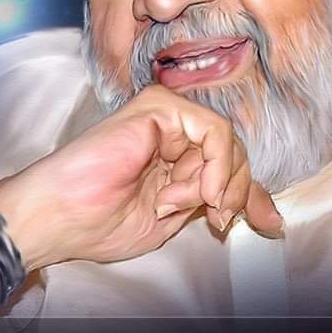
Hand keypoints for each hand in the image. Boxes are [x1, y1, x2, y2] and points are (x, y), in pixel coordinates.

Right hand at [0, 84, 282, 271]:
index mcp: (170, 157)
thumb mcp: (172, 219)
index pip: (227, 165)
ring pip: (225, 139)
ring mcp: (163, 115)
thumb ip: (211, 202)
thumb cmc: (100, 221)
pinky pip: (212, 130)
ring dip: (214, 181)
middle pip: (231, 152)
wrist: (61, 214)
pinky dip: (214, 163)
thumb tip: (269, 214)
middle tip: (213, 219)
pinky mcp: (158, 106)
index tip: (269, 226)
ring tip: (174, 204)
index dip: (251, 195)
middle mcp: (170, 132)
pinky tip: (193, 188)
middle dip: (234, 192)